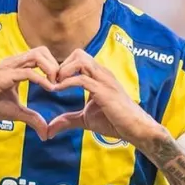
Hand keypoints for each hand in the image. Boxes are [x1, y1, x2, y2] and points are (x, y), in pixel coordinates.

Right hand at [0, 47, 57, 139]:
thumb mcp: (15, 112)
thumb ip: (31, 118)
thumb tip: (46, 132)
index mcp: (17, 67)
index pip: (41, 57)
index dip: (54, 68)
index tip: (61, 84)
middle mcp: (14, 63)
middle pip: (42, 51)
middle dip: (56, 65)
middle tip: (61, 83)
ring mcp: (8, 67)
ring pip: (37, 56)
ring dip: (51, 68)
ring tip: (56, 85)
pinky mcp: (4, 75)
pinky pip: (28, 73)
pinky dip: (42, 80)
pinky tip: (50, 89)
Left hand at [48, 50, 162, 145]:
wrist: (135, 128)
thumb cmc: (114, 122)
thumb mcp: (85, 119)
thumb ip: (68, 120)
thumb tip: (49, 130)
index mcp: (99, 76)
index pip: (78, 58)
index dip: (63, 67)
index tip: (52, 81)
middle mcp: (102, 73)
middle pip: (78, 54)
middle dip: (61, 64)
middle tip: (52, 81)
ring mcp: (104, 80)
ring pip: (80, 60)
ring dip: (63, 70)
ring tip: (55, 85)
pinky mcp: (104, 91)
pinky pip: (81, 79)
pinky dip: (66, 83)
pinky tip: (58, 90)